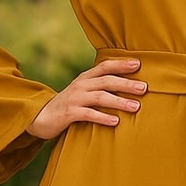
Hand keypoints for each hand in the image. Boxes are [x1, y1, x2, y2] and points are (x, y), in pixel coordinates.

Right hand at [29, 58, 145, 140]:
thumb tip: (128, 87)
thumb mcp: (83, 91)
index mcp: (85, 78)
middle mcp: (81, 85)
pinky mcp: (69, 113)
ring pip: (100, 97)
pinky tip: (116, 121)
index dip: (121, 64)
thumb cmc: (69, 105)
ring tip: (135, 106)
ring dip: (119, 101)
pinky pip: (89, 114)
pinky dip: (103, 117)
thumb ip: (100, 87)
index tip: (139, 64)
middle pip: (106, 81)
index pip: (105, 66)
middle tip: (144, 88)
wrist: (41, 117)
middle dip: (126, 84)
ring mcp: (75, 98)